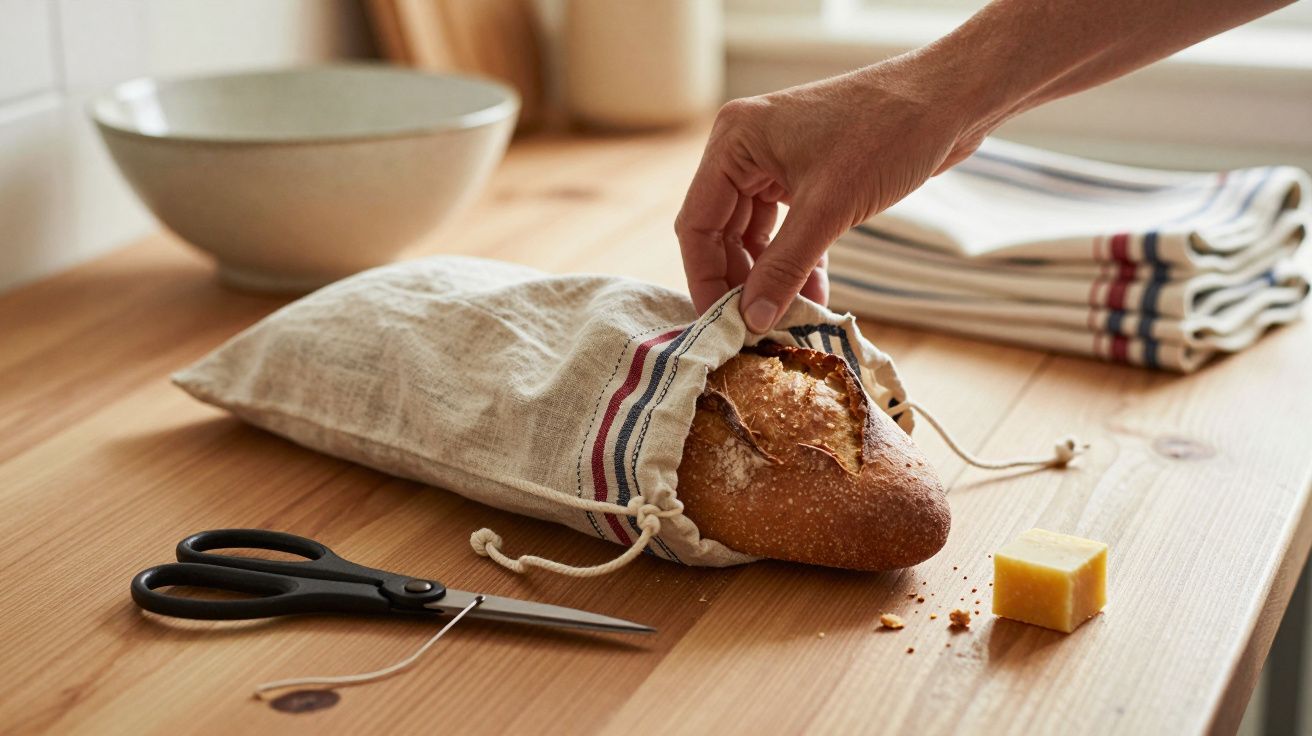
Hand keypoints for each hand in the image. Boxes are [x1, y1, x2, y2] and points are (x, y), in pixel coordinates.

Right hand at [675, 52, 982, 332]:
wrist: (950, 99)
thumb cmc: (887, 133)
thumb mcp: (828, 209)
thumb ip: (784, 268)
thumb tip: (752, 320)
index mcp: (734, 141)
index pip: (696, 223)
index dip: (706, 278)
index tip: (723, 324)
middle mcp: (746, 149)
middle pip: (722, 233)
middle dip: (741, 282)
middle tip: (756, 329)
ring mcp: (776, 162)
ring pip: (755, 237)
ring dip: (771, 278)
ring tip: (786, 320)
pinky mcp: (807, 176)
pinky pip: (787, 231)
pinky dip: (796, 263)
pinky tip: (811, 299)